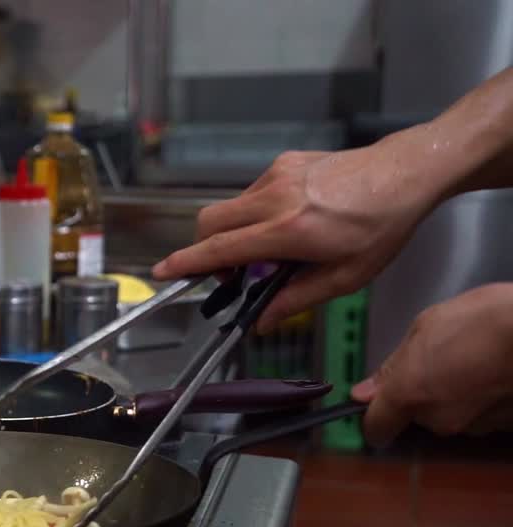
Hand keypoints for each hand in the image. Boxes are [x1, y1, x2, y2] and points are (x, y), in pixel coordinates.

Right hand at [152, 139, 438, 331]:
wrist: (406, 172)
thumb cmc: (382, 226)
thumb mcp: (345, 277)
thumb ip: (296, 300)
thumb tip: (261, 322)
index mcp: (289, 231)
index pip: (221, 249)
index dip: (186, 263)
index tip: (163, 273)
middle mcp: (276, 199)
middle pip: (209, 223)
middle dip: (204, 249)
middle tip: (231, 274)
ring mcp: (277, 175)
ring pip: (229, 208)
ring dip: (234, 233)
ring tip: (269, 250)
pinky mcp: (284, 162)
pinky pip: (251, 193)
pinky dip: (254, 213)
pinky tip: (287, 222)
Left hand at [351, 283, 512, 445]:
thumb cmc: (487, 319)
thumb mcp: (426, 326)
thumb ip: (392, 366)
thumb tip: (365, 392)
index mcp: (409, 394)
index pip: (376, 428)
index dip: (375, 416)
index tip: (378, 401)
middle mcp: (439, 419)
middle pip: (419, 415)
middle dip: (425, 392)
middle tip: (443, 356)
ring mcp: (476, 426)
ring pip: (453, 414)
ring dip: (459, 393)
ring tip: (477, 358)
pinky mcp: (506, 427)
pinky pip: (485, 414)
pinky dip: (488, 397)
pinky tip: (498, 370)